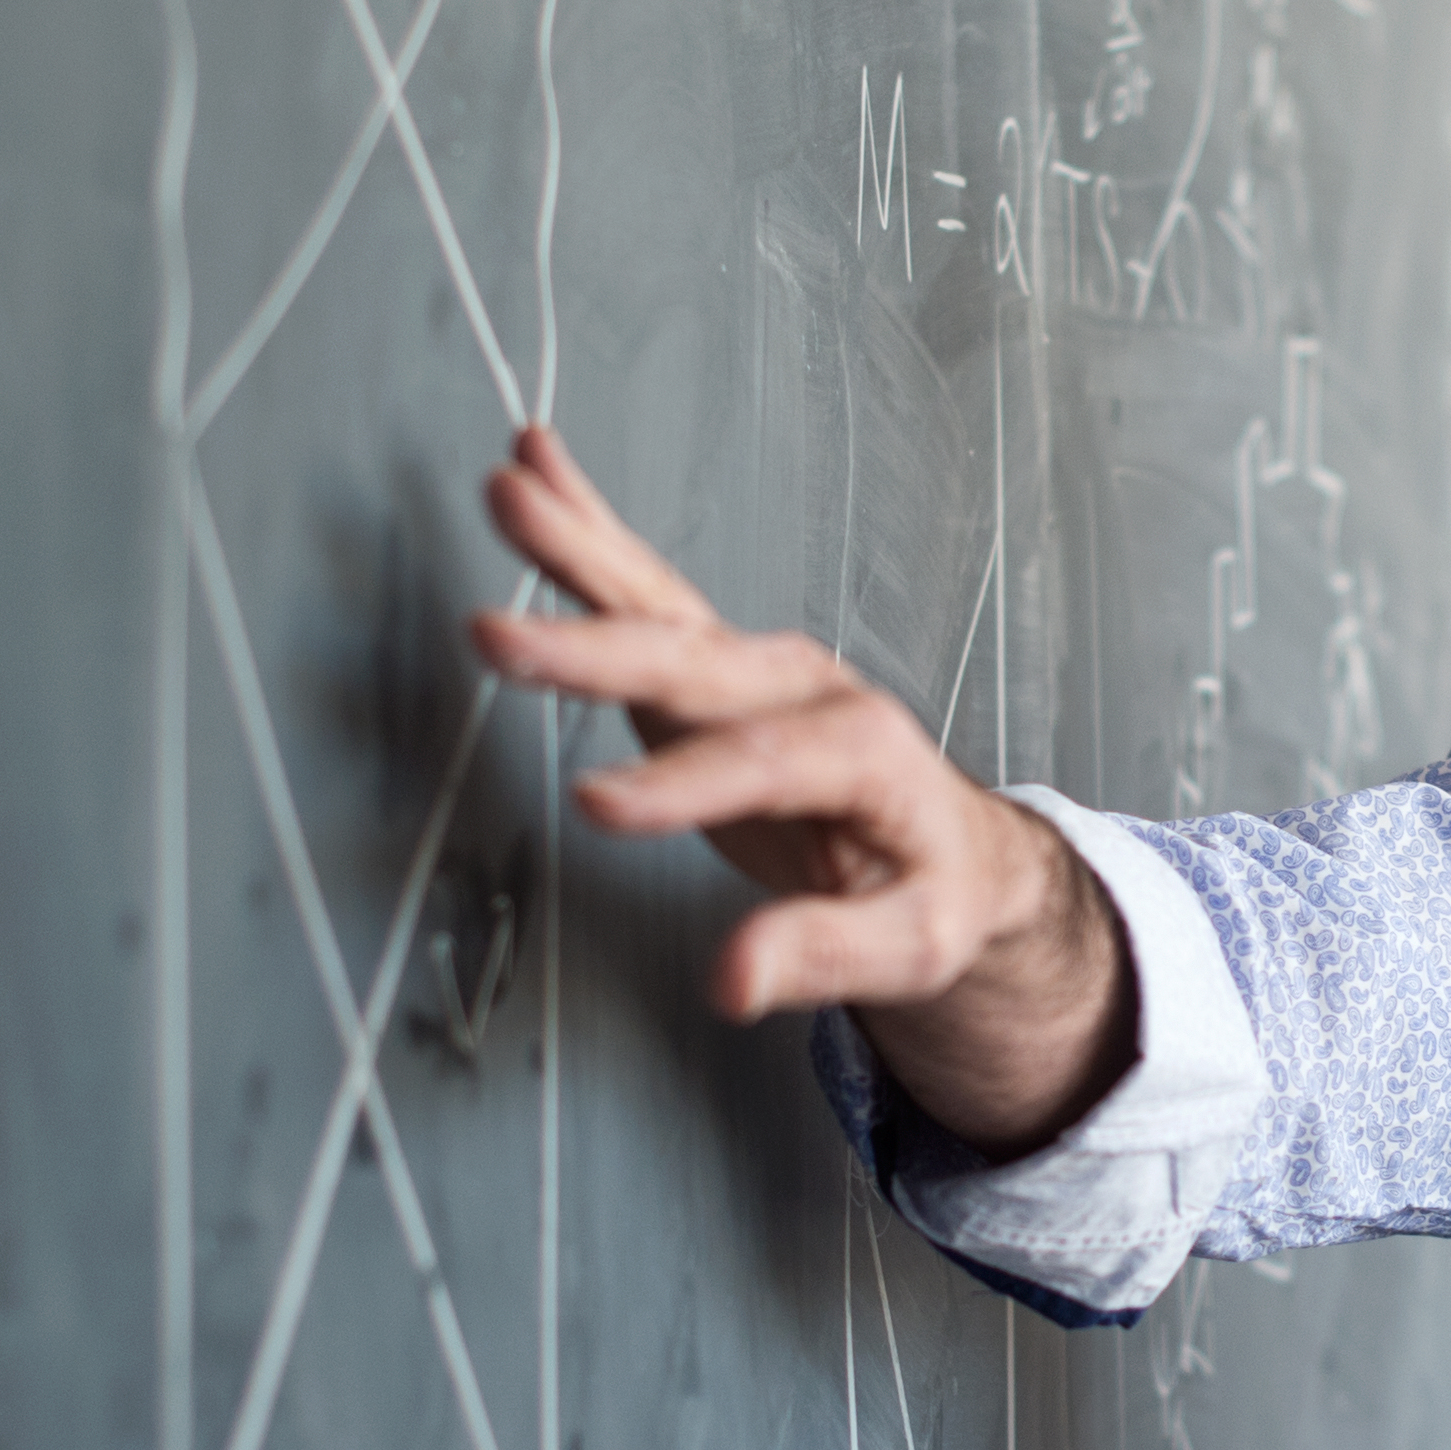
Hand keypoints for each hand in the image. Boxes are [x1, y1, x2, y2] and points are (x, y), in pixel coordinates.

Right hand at [470, 428, 1129, 1152]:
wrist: (955, 845)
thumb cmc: (936, 891)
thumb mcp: (914, 946)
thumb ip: (824, 955)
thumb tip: (732, 981)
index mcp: (865, 752)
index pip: (765, 764)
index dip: (684, 786)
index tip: (597, 807)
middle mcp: (805, 687)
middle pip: (691, 660)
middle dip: (590, 648)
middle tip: (495, 636)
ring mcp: (753, 668)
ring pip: (657, 603)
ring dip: (579, 546)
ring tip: (509, 489)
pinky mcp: (710, 668)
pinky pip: (642, 592)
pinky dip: (587, 530)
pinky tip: (534, 468)